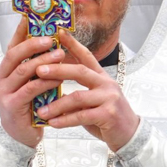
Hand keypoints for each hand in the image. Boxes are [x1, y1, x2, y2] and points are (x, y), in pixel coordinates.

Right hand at [0, 19, 64, 147]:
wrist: (21, 138)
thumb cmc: (29, 110)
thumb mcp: (30, 85)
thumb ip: (35, 69)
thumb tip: (52, 46)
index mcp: (3, 73)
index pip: (11, 47)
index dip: (20, 32)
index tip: (30, 17)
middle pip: (14, 55)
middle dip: (33, 44)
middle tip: (51, 38)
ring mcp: (2, 93)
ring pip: (23, 70)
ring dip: (43, 61)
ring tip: (60, 55)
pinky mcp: (11, 106)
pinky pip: (31, 88)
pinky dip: (46, 81)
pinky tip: (58, 77)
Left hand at [33, 31, 140, 150]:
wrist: (128, 134)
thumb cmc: (106, 116)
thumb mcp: (93, 99)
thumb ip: (76, 93)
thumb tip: (51, 88)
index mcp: (101, 77)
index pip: (86, 56)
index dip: (73, 44)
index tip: (58, 32)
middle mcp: (106, 84)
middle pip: (79, 71)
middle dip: (57, 70)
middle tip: (38, 70)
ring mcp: (109, 98)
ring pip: (77, 97)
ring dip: (56, 105)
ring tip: (41, 111)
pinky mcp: (109, 114)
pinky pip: (82, 115)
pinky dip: (65, 120)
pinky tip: (53, 123)